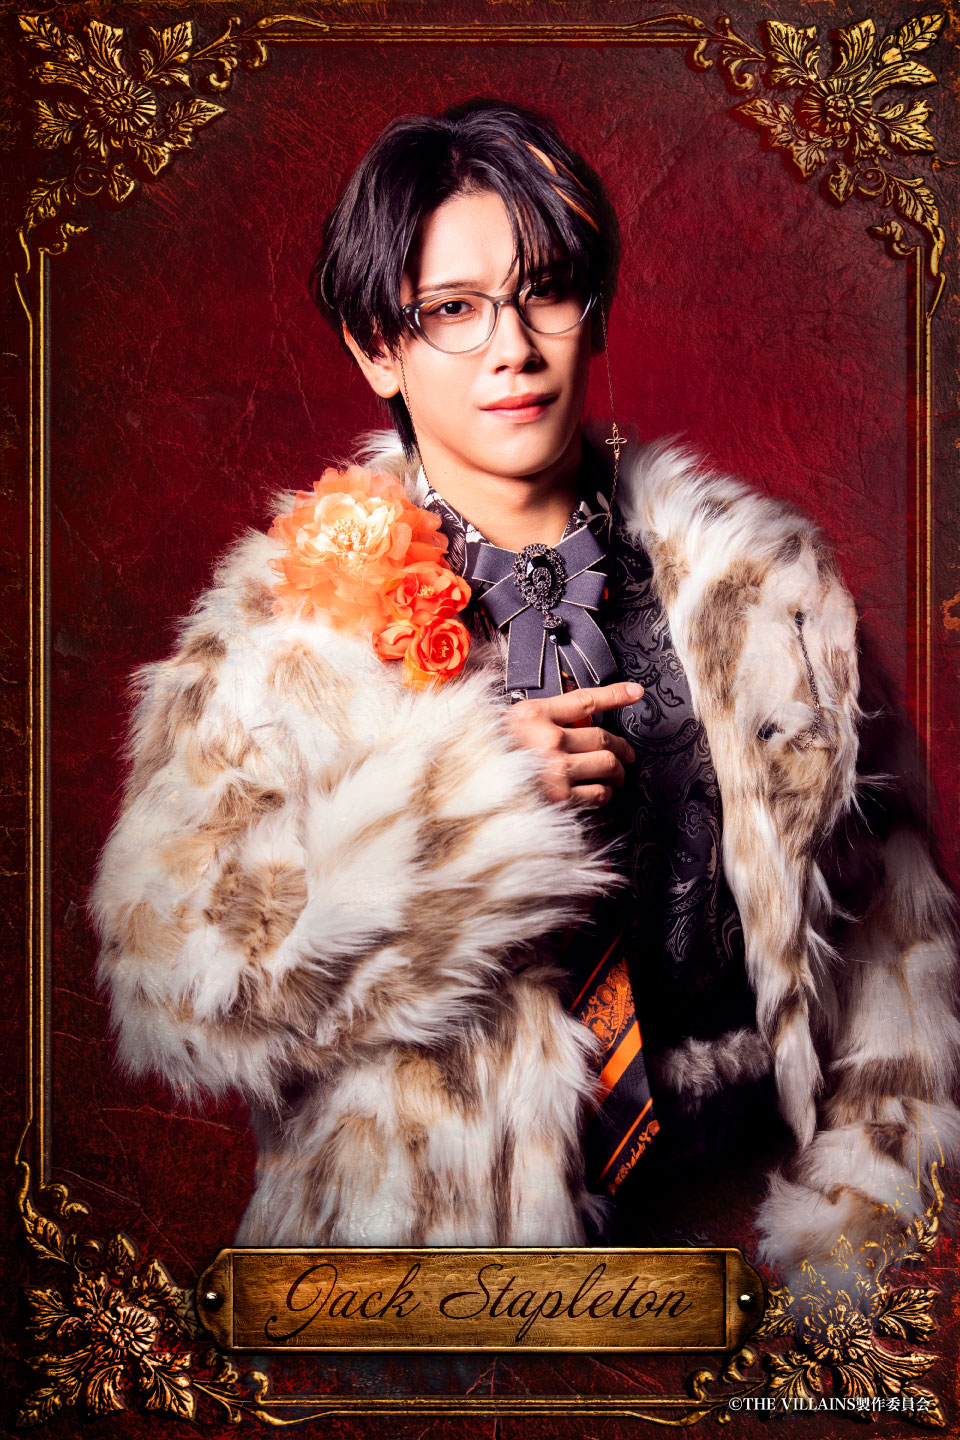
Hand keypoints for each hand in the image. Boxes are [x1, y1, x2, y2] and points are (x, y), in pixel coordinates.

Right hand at [505, 681, 643, 807]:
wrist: (473, 787)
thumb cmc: (494, 754)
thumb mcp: (513, 723)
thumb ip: (545, 716)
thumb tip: (581, 716)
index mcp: (534, 716)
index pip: (585, 700)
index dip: (615, 695)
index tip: (635, 693)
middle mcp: (548, 741)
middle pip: (603, 738)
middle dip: (622, 747)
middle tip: (626, 754)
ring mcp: (555, 771)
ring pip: (608, 765)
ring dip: (617, 771)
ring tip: (616, 774)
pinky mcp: (561, 799)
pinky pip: (599, 793)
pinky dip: (605, 792)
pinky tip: (600, 791)